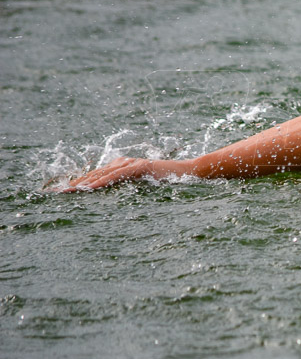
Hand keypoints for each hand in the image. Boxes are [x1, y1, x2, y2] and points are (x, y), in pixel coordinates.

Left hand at [60, 157, 187, 191]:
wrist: (186, 172)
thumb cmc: (165, 180)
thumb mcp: (142, 185)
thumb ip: (127, 186)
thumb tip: (114, 196)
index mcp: (121, 167)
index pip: (96, 176)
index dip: (79, 183)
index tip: (63, 192)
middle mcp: (123, 162)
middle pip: (94, 174)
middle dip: (75, 183)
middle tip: (57, 192)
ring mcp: (130, 163)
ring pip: (102, 174)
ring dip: (83, 183)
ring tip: (68, 191)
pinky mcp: (138, 167)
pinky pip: (116, 175)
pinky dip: (102, 182)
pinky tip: (90, 187)